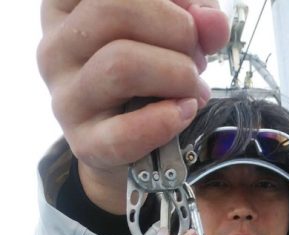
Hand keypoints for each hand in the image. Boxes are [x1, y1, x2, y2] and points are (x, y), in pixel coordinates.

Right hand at [37, 0, 228, 211]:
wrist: (129, 146)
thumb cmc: (147, 74)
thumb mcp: (169, 31)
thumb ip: (193, 16)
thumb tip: (212, 23)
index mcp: (67, 6)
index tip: (189, 14)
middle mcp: (55, 47)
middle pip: (112, 11)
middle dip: (175, 30)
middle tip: (197, 56)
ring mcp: (64, 98)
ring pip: (119, 65)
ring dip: (176, 74)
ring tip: (193, 87)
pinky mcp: (83, 144)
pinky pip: (123, 132)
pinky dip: (164, 121)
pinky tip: (184, 112)